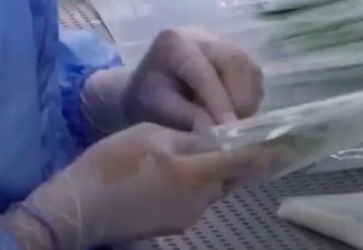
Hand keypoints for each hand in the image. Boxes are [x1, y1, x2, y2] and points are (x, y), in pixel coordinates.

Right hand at [0, 124, 271, 248]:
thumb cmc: (113, 164)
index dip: (264, 152)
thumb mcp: (152, 135)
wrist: (79, 208)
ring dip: (206, 173)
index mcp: (196, 175)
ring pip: (209, 190)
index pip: (243, 163)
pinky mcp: (171, 227)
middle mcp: (199, 202)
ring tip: (183, 154)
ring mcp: (185, 219)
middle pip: (228, 178)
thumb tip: (217, 139)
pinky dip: (189, 186)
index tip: (283, 143)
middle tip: (221, 139)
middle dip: (229, 160)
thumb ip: (190, 136)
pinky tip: (165, 174)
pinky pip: (192, 201)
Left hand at [81, 28, 264, 135]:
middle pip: (233, 60)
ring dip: (248, 98)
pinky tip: (239, 113)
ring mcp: (219, 42)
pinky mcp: (233, 54)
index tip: (228, 129)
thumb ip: (186, 117)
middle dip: (239, 97)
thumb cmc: (148, 99)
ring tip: (238, 123)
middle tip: (237, 128)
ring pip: (247, 65)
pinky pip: (253, 73)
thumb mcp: (159, 109)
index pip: (203, 71)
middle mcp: (200, 35)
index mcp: (175, 44)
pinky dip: (251, 96)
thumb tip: (215, 131)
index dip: (218, 101)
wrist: (148, 89)